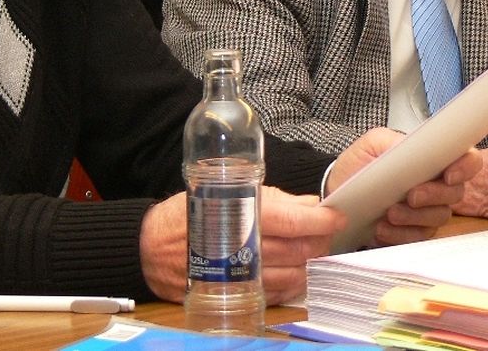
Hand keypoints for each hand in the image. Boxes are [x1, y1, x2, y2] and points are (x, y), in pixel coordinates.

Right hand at [139, 188, 343, 304]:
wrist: (151, 247)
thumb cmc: (190, 213)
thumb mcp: (227, 191)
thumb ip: (273, 199)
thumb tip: (308, 204)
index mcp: (241, 216)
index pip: (293, 220)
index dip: (320, 219)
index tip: (337, 216)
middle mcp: (243, 248)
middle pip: (297, 250)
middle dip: (319, 241)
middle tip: (328, 231)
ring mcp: (240, 276)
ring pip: (290, 275)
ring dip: (310, 264)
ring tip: (315, 251)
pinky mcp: (235, 295)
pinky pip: (274, 294)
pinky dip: (292, 284)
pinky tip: (297, 273)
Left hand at [329, 127, 481, 245]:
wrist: (337, 189)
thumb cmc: (359, 163)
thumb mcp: (373, 143)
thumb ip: (394, 143)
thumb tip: (412, 152)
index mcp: (432, 158)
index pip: (467, 159)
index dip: (466, 166)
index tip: (449, 175)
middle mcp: (436, 185)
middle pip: (456, 194)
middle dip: (434, 195)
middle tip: (411, 196)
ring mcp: (427, 211)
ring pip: (438, 218)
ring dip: (414, 218)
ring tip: (388, 213)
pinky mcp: (413, 232)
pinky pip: (417, 238)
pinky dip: (399, 235)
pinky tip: (381, 229)